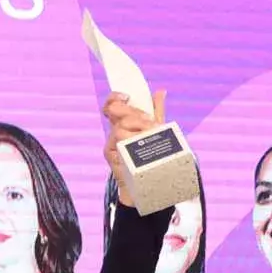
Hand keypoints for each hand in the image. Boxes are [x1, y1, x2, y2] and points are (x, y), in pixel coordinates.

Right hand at [102, 90, 167, 207]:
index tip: (127, 97)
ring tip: (152, 133)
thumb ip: (156, 110)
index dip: (116, 97)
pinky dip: (133, 139)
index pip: (112, 104)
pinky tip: (143, 143)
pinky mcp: (112, 153)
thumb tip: (159, 92)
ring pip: (119, 127)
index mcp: (123, 121)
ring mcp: (112, 141)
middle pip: (114, 111)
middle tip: (149, 121)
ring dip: (138, 127)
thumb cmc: (149, 155)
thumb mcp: (155, 129)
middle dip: (133, 112)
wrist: (146, 180)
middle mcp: (115, 129)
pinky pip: (119, 141)